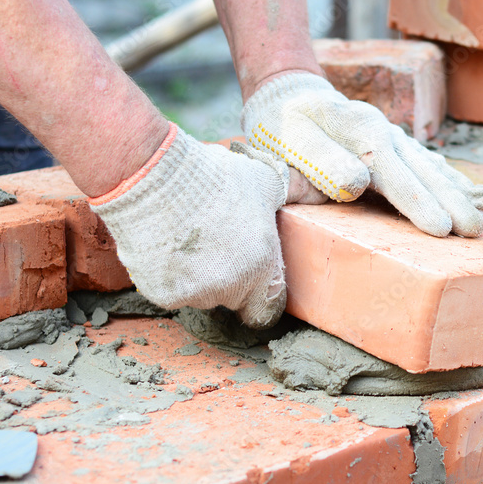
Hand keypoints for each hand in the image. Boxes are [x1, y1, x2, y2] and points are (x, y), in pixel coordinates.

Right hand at [89, 124, 289, 327]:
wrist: (156, 178)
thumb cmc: (216, 177)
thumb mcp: (266, 180)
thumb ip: (299, 190)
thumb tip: (325, 193)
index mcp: (261, 266)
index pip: (264, 306)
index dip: (256, 289)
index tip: (246, 270)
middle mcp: (231, 287)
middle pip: (232, 297)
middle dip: (227, 276)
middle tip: (214, 241)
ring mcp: (197, 294)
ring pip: (201, 294)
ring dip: (197, 276)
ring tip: (188, 238)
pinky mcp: (165, 295)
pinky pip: (171, 292)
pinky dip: (168, 276)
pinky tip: (166, 245)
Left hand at [241, 71, 482, 236]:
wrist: (291, 95)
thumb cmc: (285, 125)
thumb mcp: (291, 139)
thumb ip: (321, 160)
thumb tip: (358, 184)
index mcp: (362, 133)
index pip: (395, 174)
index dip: (419, 202)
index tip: (441, 228)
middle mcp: (386, 133)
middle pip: (425, 172)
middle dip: (453, 203)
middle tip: (475, 232)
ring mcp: (395, 139)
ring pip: (433, 168)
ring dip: (459, 194)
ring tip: (482, 220)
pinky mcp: (396, 146)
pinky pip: (429, 165)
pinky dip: (452, 180)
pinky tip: (472, 194)